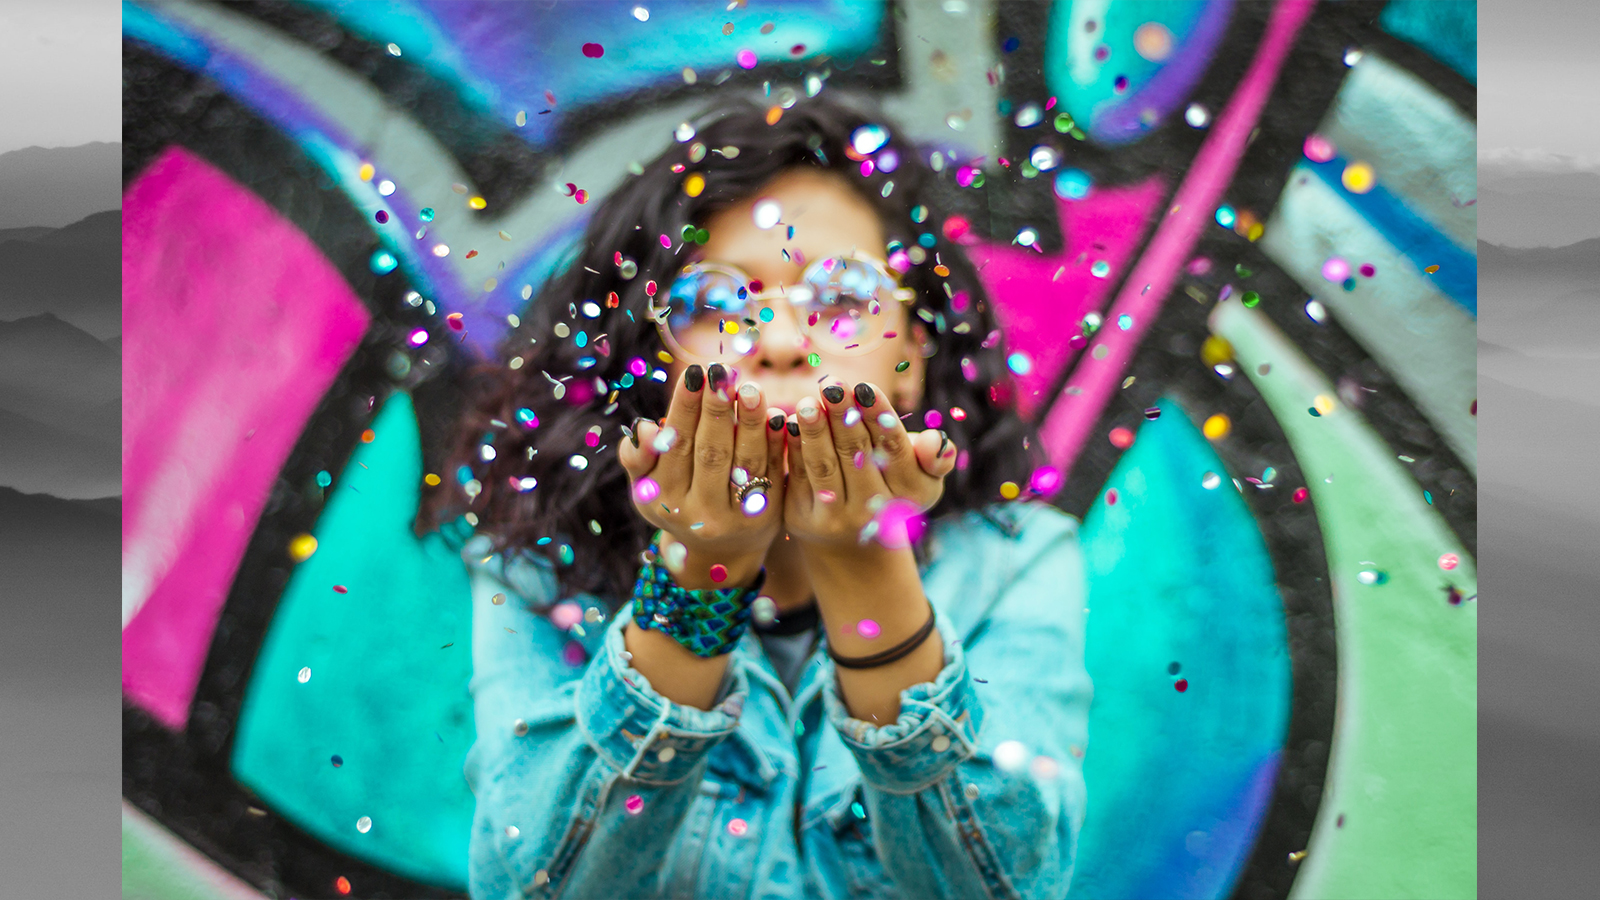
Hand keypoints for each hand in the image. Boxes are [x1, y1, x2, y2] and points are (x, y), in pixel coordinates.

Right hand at [619, 363, 787, 588]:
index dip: (685, 408)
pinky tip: (778, 416)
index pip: (675, 446)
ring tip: (750, 388)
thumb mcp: (647, 487)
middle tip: (721, 372)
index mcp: (664, 499)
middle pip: (711, 453)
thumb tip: (645, 428)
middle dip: (717, 410)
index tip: (694, 373)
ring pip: (745, 462)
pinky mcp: (768, 516)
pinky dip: (775, 444)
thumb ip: (638, 458)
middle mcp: (699, 513)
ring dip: (749, 422)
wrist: (718, 550)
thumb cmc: (676, 501)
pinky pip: (772, 473)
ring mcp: (736, 518)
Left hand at [782, 381, 956, 553]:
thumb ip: (936, 456)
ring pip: (824, 466)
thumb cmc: (892, 486)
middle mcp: (873, 510)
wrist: (854, 539)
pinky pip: (798, 476)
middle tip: (832, 384)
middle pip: (856, 454)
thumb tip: (937, 441)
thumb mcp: (923, 476)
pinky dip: (794, 447)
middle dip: (843, 416)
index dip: (878, 417)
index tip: (865, 387)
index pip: (894, 450)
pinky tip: (787, 421)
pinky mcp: (803, 518)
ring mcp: (836, 517)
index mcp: (908, 494)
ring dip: (815, 431)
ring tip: (807, 402)